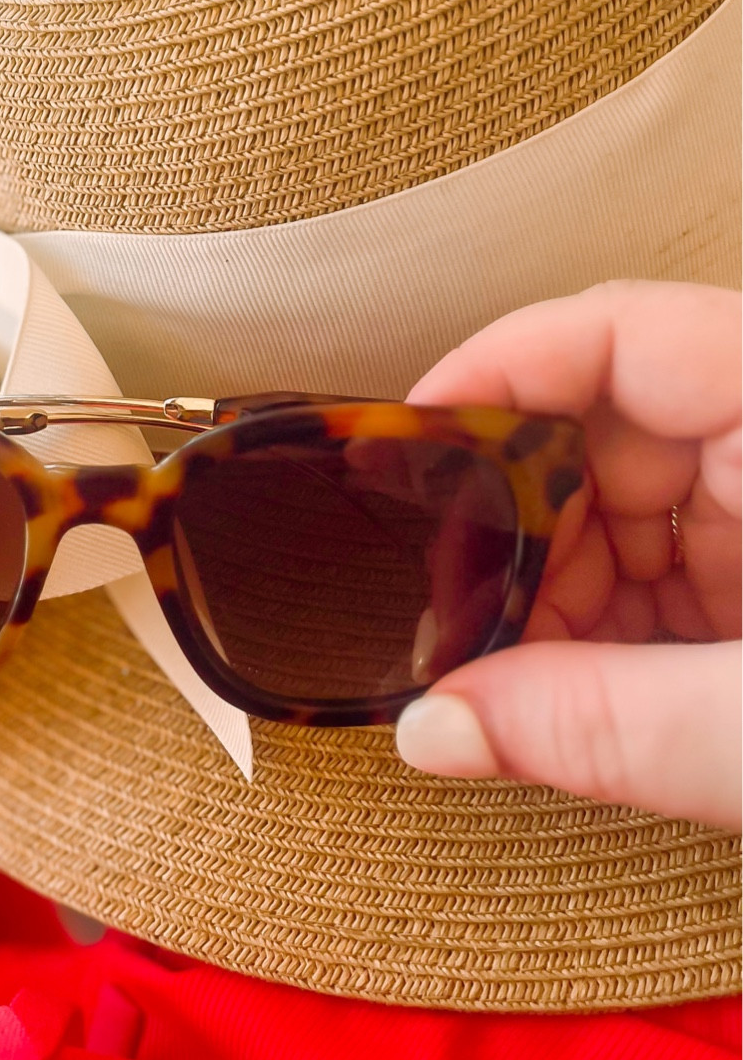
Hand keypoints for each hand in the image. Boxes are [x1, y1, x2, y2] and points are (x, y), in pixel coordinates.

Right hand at [396, 282, 740, 830]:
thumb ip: (606, 726)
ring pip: (618, 514)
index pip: (622, 333)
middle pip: (600, 435)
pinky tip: (567, 693)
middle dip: (509, 530)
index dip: (496, 372)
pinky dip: (601, 637)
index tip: (401, 447)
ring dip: (548, 598)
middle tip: (447, 622)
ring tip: (508, 682)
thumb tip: (436, 727)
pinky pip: (658, 577)